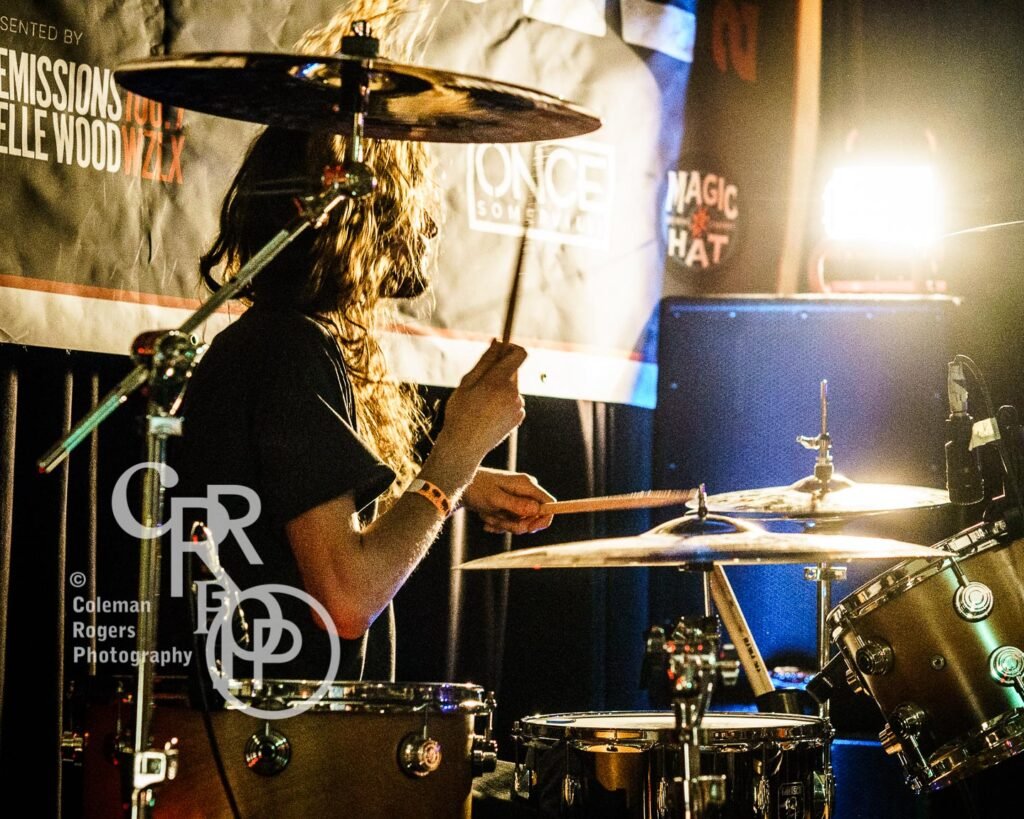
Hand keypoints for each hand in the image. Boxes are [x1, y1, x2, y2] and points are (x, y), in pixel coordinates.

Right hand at [441, 341, 527, 463]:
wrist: (464, 446)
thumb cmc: (460, 412)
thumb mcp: (467, 382)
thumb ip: (485, 360)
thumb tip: (498, 341)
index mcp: (499, 381)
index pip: (520, 353)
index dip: (512, 347)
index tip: (500, 348)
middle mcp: (513, 393)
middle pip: (513, 370)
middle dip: (500, 370)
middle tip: (480, 382)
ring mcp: (518, 406)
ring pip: (512, 386)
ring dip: (500, 387)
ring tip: (481, 403)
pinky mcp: (519, 417)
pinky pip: (513, 400)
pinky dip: (503, 401)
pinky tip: (488, 413)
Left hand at [462, 467, 554, 533]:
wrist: (460, 487)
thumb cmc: (476, 488)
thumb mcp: (494, 499)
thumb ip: (516, 505)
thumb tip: (537, 510)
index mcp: (526, 484)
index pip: (549, 503)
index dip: (543, 519)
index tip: (529, 528)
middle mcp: (525, 491)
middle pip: (534, 518)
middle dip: (514, 524)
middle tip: (496, 520)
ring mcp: (519, 499)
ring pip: (521, 523)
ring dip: (503, 524)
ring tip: (487, 514)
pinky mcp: (511, 507)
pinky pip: (512, 523)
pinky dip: (498, 524)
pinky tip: (486, 518)